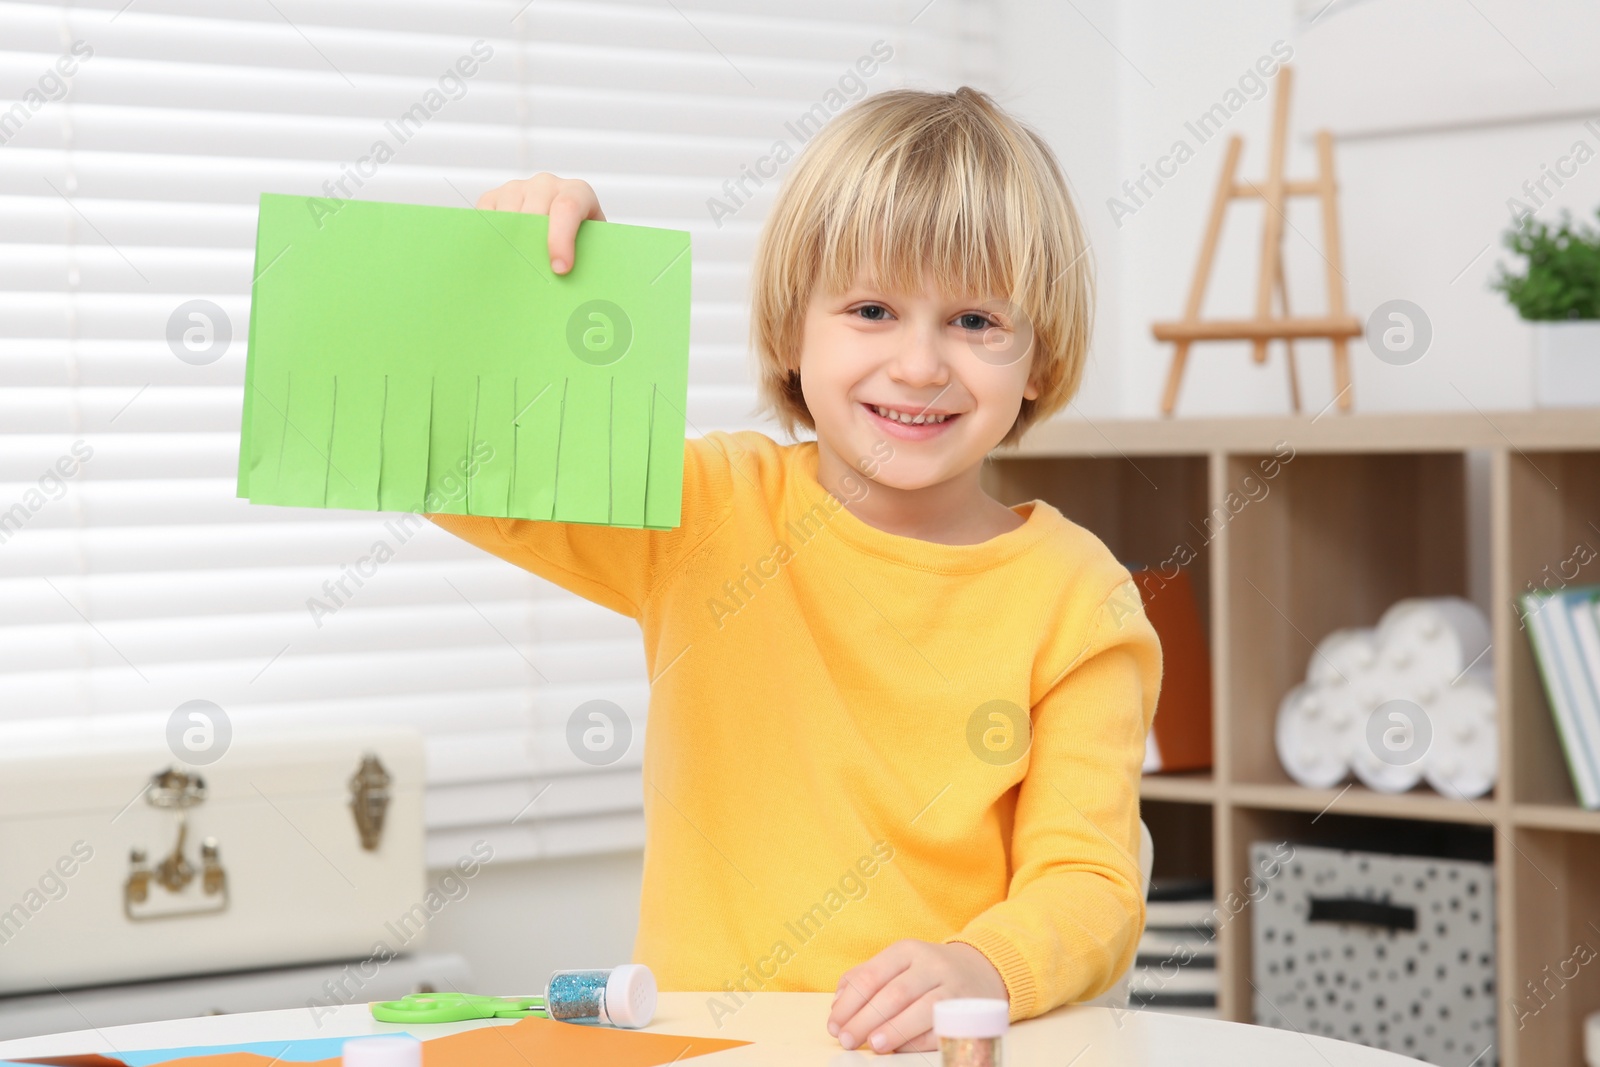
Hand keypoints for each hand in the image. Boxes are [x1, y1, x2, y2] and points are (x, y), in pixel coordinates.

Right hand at [475, 172, 605, 274]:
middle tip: (533, 278)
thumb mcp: (593, 247)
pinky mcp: (493, 197)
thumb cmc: (582, 244)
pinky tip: (501, 258)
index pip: (567, 208)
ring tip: (518, 272)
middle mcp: (546, 185)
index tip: (560, 269)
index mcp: (578, 192)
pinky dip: (491, 240)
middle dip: (533, 248)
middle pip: (533, 214)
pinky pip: (486, 218)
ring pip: (508, 217)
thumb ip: (590, 257)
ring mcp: (517, 188)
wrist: (565, 231)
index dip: (561, 240)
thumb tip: (571, 281)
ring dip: (512, 247)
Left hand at [827, 940, 1007, 1053]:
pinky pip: (942, 1028)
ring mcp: (952, 988)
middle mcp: (931, 965)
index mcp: (907, 950)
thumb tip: (837, 1005)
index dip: (849, 1003)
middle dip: (866, 1020)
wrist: (983, 970)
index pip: (871, 976)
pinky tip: (902, 1048)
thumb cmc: (927, 971)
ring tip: (874, 1045)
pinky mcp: (969, 1011)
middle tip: (848, 1040)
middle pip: (894, 994)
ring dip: (895, 1029)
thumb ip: (865, 978)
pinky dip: (921, 1040)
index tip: (835, 1024)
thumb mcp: (898, 962)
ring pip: (921, 1009)